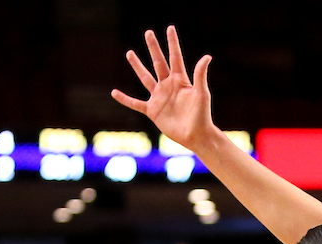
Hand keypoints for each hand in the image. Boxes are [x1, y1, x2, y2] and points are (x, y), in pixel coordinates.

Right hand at [111, 26, 214, 152]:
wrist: (196, 136)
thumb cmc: (202, 115)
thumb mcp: (202, 93)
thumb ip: (200, 75)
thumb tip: (207, 56)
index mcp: (180, 80)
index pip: (175, 57)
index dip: (172, 43)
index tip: (170, 28)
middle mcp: (168, 86)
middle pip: (158, 62)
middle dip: (153, 48)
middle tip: (148, 33)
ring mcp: (159, 98)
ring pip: (145, 78)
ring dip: (137, 65)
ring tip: (129, 53)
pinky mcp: (153, 111)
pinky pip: (136, 103)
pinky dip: (125, 99)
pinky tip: (114, 93)